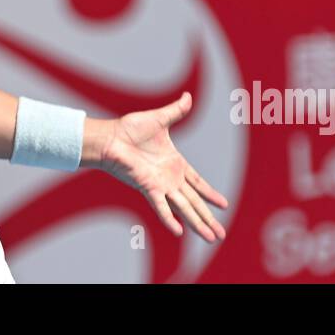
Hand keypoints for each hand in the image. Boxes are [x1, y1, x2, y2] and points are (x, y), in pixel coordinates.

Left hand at [98, 92, 229, 241]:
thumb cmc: (130, 129)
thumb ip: (176, 111)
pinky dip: (169, 218)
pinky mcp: (148, 187)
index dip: (210, 194)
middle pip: (194, 202)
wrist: (110, 136)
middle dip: (208, 218)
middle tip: (221, 235)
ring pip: (183, 207)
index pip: (198, 183)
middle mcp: (170, 178)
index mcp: (175, 164)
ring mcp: (160, 185)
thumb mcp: (159, 119)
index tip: (224, 205)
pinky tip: (179, 232)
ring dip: (197, 223)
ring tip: (211, 238)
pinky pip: (161, 206)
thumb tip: (188, 96)